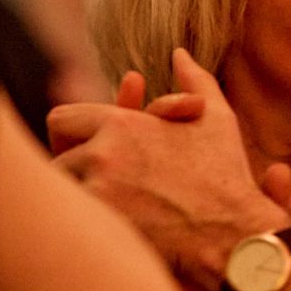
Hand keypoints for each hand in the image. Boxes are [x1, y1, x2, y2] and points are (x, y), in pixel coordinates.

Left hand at [50, 49, 288, 290]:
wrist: (235, 236)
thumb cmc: (227, 177)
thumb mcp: (216, 119)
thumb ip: (193, 81)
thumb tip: (179, 54)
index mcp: (121, 124)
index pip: (62, 119)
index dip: (72, 134)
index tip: (85, 148)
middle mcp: (102, 154)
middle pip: (56, 160)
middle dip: (72, 171)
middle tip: (92, 185)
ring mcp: (98, 193)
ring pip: (61, 194)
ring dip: (75, 199)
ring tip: (96, 209)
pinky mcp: (101, 230)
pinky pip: (72, 223)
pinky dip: (81, 227)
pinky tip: (100, 233)